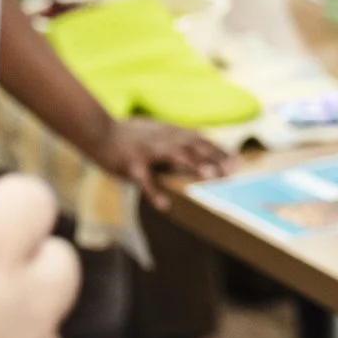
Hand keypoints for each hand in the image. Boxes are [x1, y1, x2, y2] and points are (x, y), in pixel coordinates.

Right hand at [85, 117, 230, 207]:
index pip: (200, 141)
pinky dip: (155, 193)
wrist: (99, 131)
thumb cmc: (129, 135)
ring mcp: (149, 152)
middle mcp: (163, 140)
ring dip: (193, 165)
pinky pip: (145, 181)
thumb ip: (176, 139)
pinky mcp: (132, 165)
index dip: (219, 150)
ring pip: (175, 157)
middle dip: (214, 158)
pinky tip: (165, 206)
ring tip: (210, 176)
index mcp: (170, 134)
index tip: (237, 160)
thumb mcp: (156, 132)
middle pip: (194, 147)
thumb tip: (197, 145)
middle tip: (232, 169)